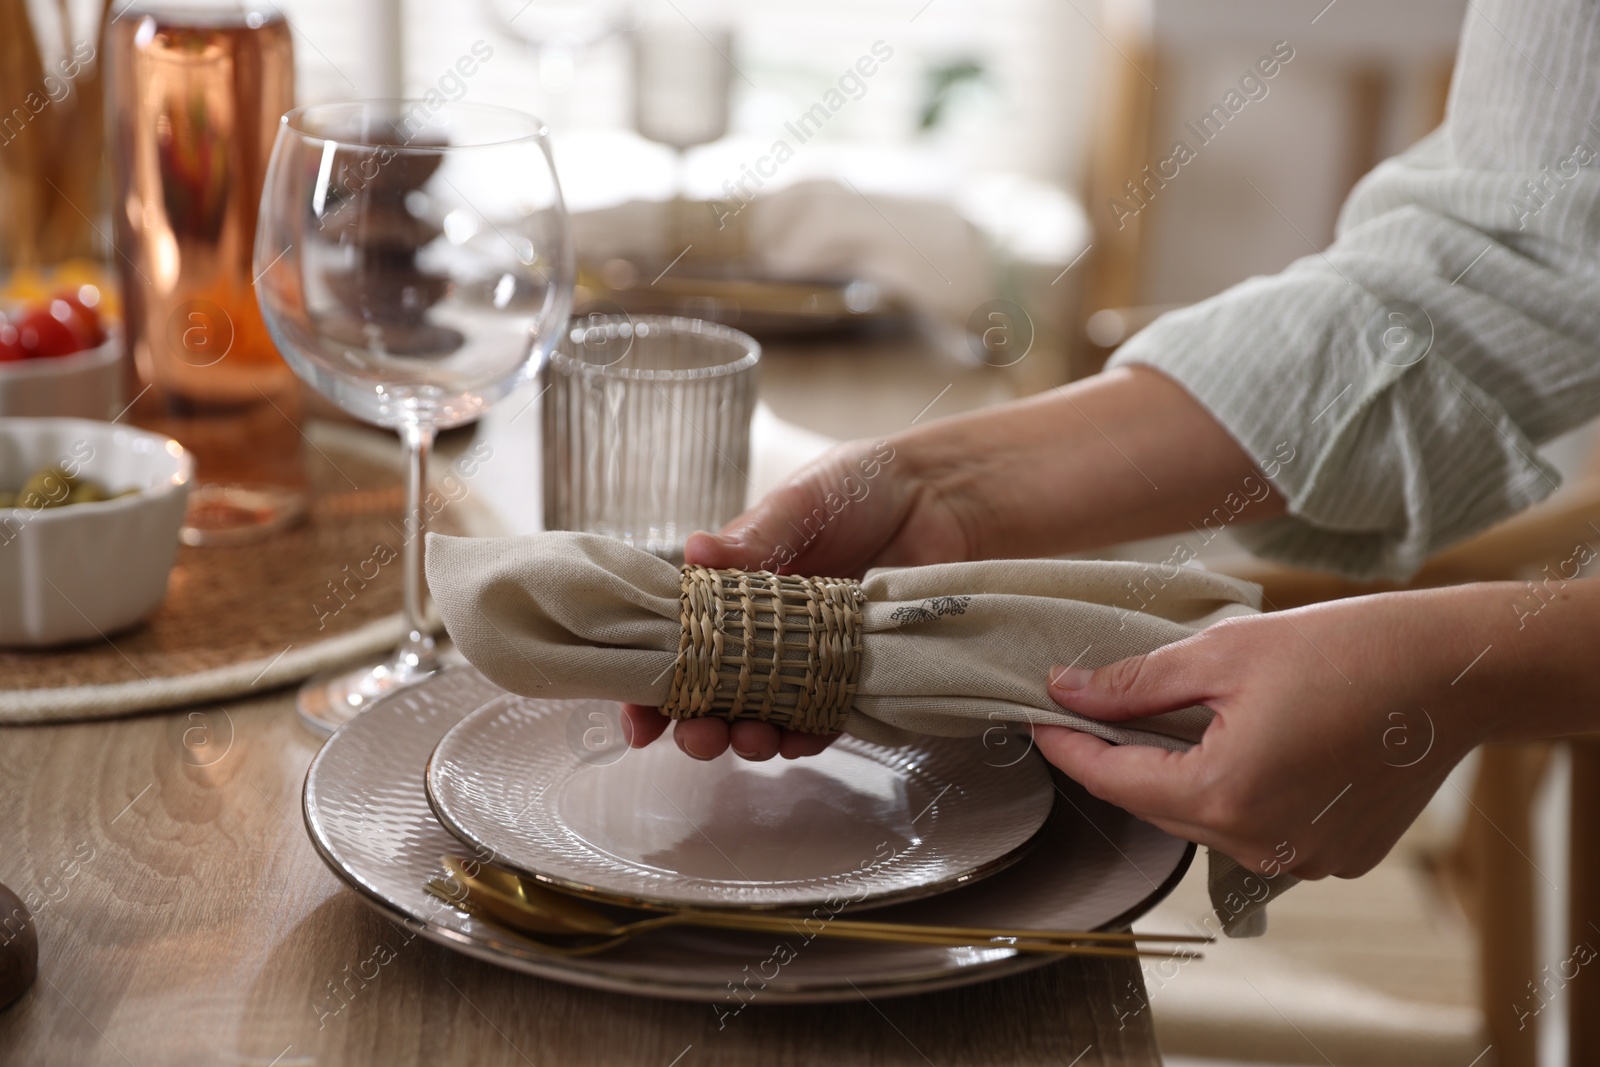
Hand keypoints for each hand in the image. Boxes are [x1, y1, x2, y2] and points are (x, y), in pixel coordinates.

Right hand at [624, 435, 977, 761]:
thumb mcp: (804, 501)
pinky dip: (807, 735)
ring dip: (747, 735)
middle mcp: (763, 629)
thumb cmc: (863, 487)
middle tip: (696, 735)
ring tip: (749, 739)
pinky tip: (798, 740)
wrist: (946, 498)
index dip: (651, 681)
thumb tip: (695, 551)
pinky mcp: (854, 675)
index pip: (679, 640)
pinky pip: (823, 718)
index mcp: (733, 587)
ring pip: (762, 712)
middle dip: (695, 722)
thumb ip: (756, 535)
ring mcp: (807, 656)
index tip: (636, 718)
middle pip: (712, 690)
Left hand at [1035, 590, 1491, 879]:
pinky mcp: (1338, 857)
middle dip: (1127, 760)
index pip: (1113, 781)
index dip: (1068, 749)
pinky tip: (1256, 747)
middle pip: (1160, 806)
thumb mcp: (1222, 652)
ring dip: (1188, 778)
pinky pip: (1261, 831)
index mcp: (1223, 794)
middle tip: (1100, 710)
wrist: (1454, 672)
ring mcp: (1303, 859)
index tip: (1037, 720)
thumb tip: (1067, 690)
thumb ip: (1134, 684)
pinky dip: (1244, 794)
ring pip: (1209, 822)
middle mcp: (1260, 843)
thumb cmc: (1344, 650)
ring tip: (1188, 721)